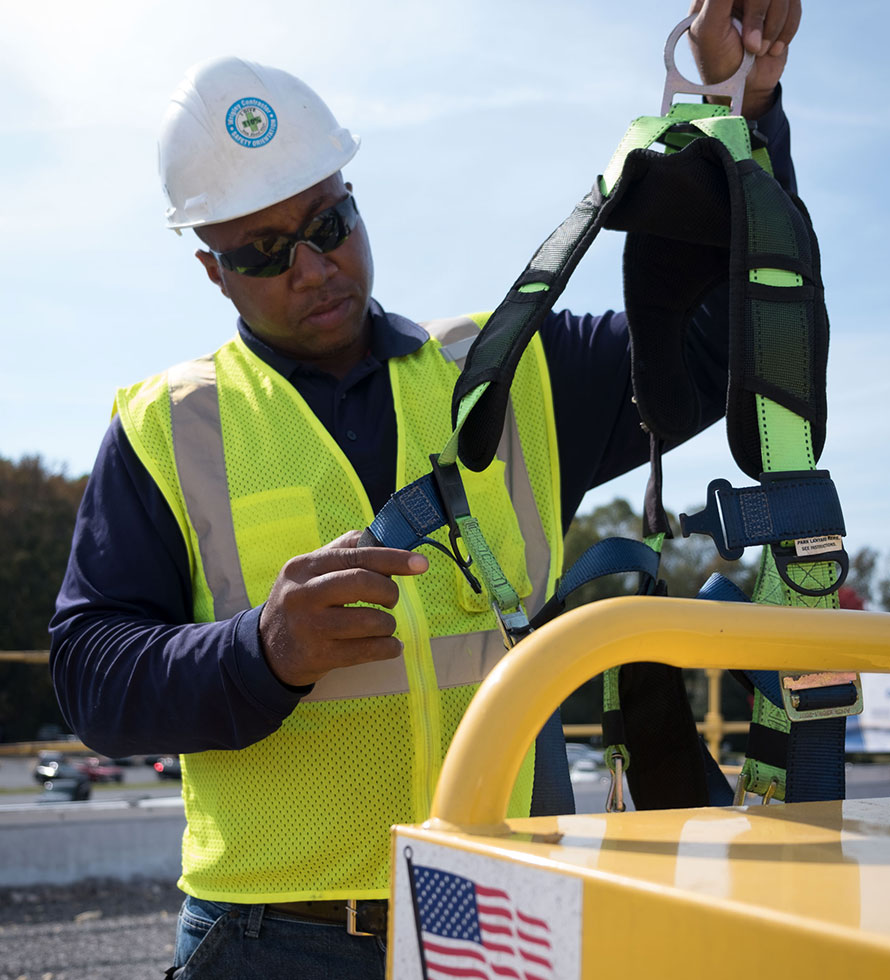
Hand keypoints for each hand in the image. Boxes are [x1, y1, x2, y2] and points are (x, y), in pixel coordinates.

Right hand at [259, 530, 428, 687]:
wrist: (267, 649)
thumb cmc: (300, 603)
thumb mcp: (308, 571)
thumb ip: (343, 551)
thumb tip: (383, 537)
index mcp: (303, 566)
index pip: (355, 554)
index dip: (392, 558)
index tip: (421, 564)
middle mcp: (303, 594)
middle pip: (361, 583)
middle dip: (389, 591)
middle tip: (391, 599)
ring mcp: (310, 627)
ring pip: (370, 621)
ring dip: (388, 624)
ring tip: (385, 625)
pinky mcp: (319, 656)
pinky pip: (368, 650)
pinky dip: (388, 648)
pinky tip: (390, 646)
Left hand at [687, 0, 801, 117]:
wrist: (745, 90)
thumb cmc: (719, 64)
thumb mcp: (709, 31)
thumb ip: (718, 0)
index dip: (752, 3)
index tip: (742, 20)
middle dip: (760, 17)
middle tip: (752, 46)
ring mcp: (760, 0)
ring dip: (774, 27)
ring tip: (758, 50)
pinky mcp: (780, 7)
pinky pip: (795, 4)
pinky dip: (787, 30)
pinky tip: (772, 49)